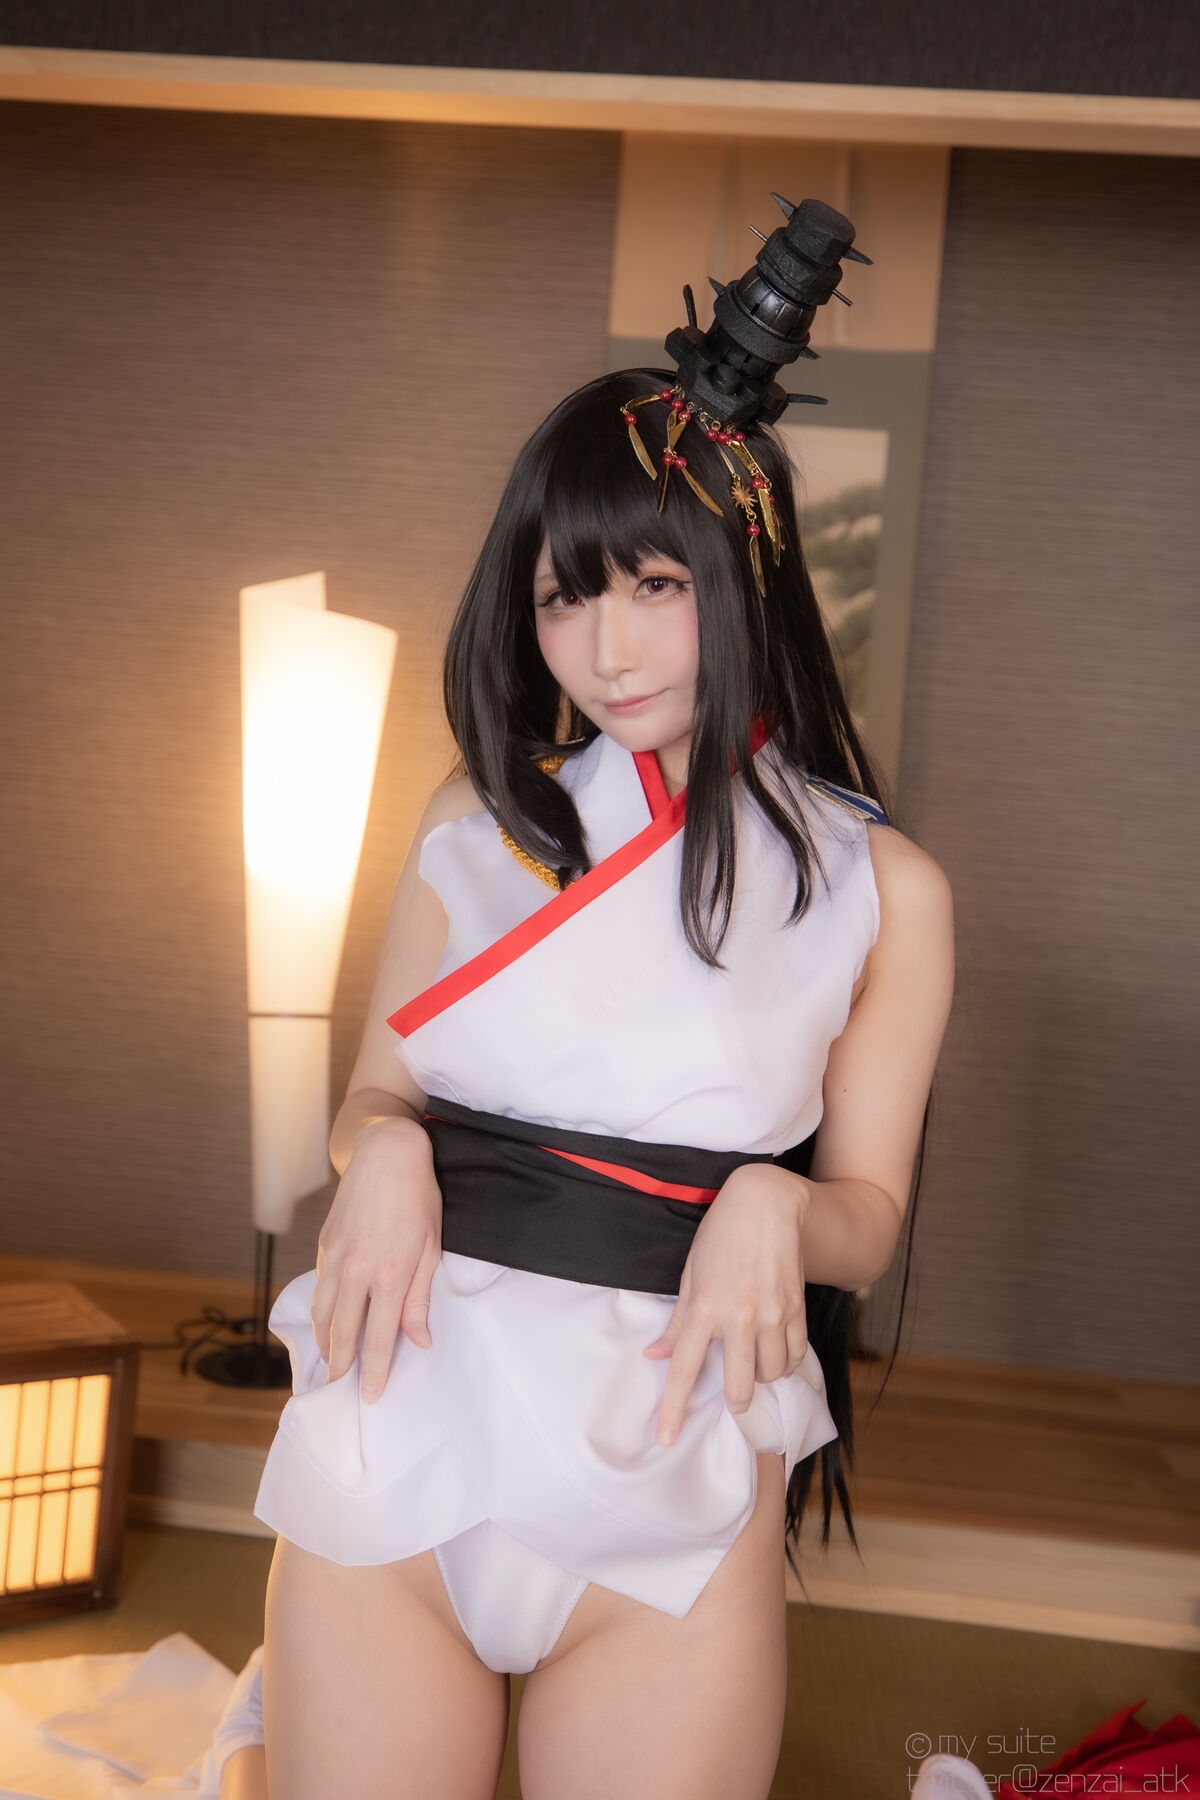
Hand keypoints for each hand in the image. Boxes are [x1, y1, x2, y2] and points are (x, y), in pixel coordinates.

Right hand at [310, 1119, 442, 1404]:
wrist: (387, 1153)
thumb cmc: (419, 1198)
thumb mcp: (432, 1248)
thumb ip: (419, 1298)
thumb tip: (420, 1341)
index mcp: (391, 1273)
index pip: (381, 1337)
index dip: (376, 1371)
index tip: (372, 1397)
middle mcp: (358, 1270)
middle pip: (344, 1333)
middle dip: (342, 1368)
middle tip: (339, 1396)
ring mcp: (336, 1257)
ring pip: (323, 1315)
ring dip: (325, 1346)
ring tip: (330, 1368)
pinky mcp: (325, 1245)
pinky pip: (318, 1290)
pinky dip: (319, 1316)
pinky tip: (324, 1328)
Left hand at [642, 1163, 811, 1446]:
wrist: (768, 1204)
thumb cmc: (721, 1235)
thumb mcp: (691, 1274)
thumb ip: (678, 1322)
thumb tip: (655, 1357)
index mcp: (704, 1307)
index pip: (685, 1370)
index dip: (674, 1410)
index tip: (667, 1440)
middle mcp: (738, 1316)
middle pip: (739, 1387)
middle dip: (736, 1400)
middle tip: (733, 1391)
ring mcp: (772, 1314)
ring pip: (771, 1375)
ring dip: (761, 1376)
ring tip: (754, 1357)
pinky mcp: (797, 1309)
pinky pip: (796, 1356)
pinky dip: (786, 1362)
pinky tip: (776, 1349)